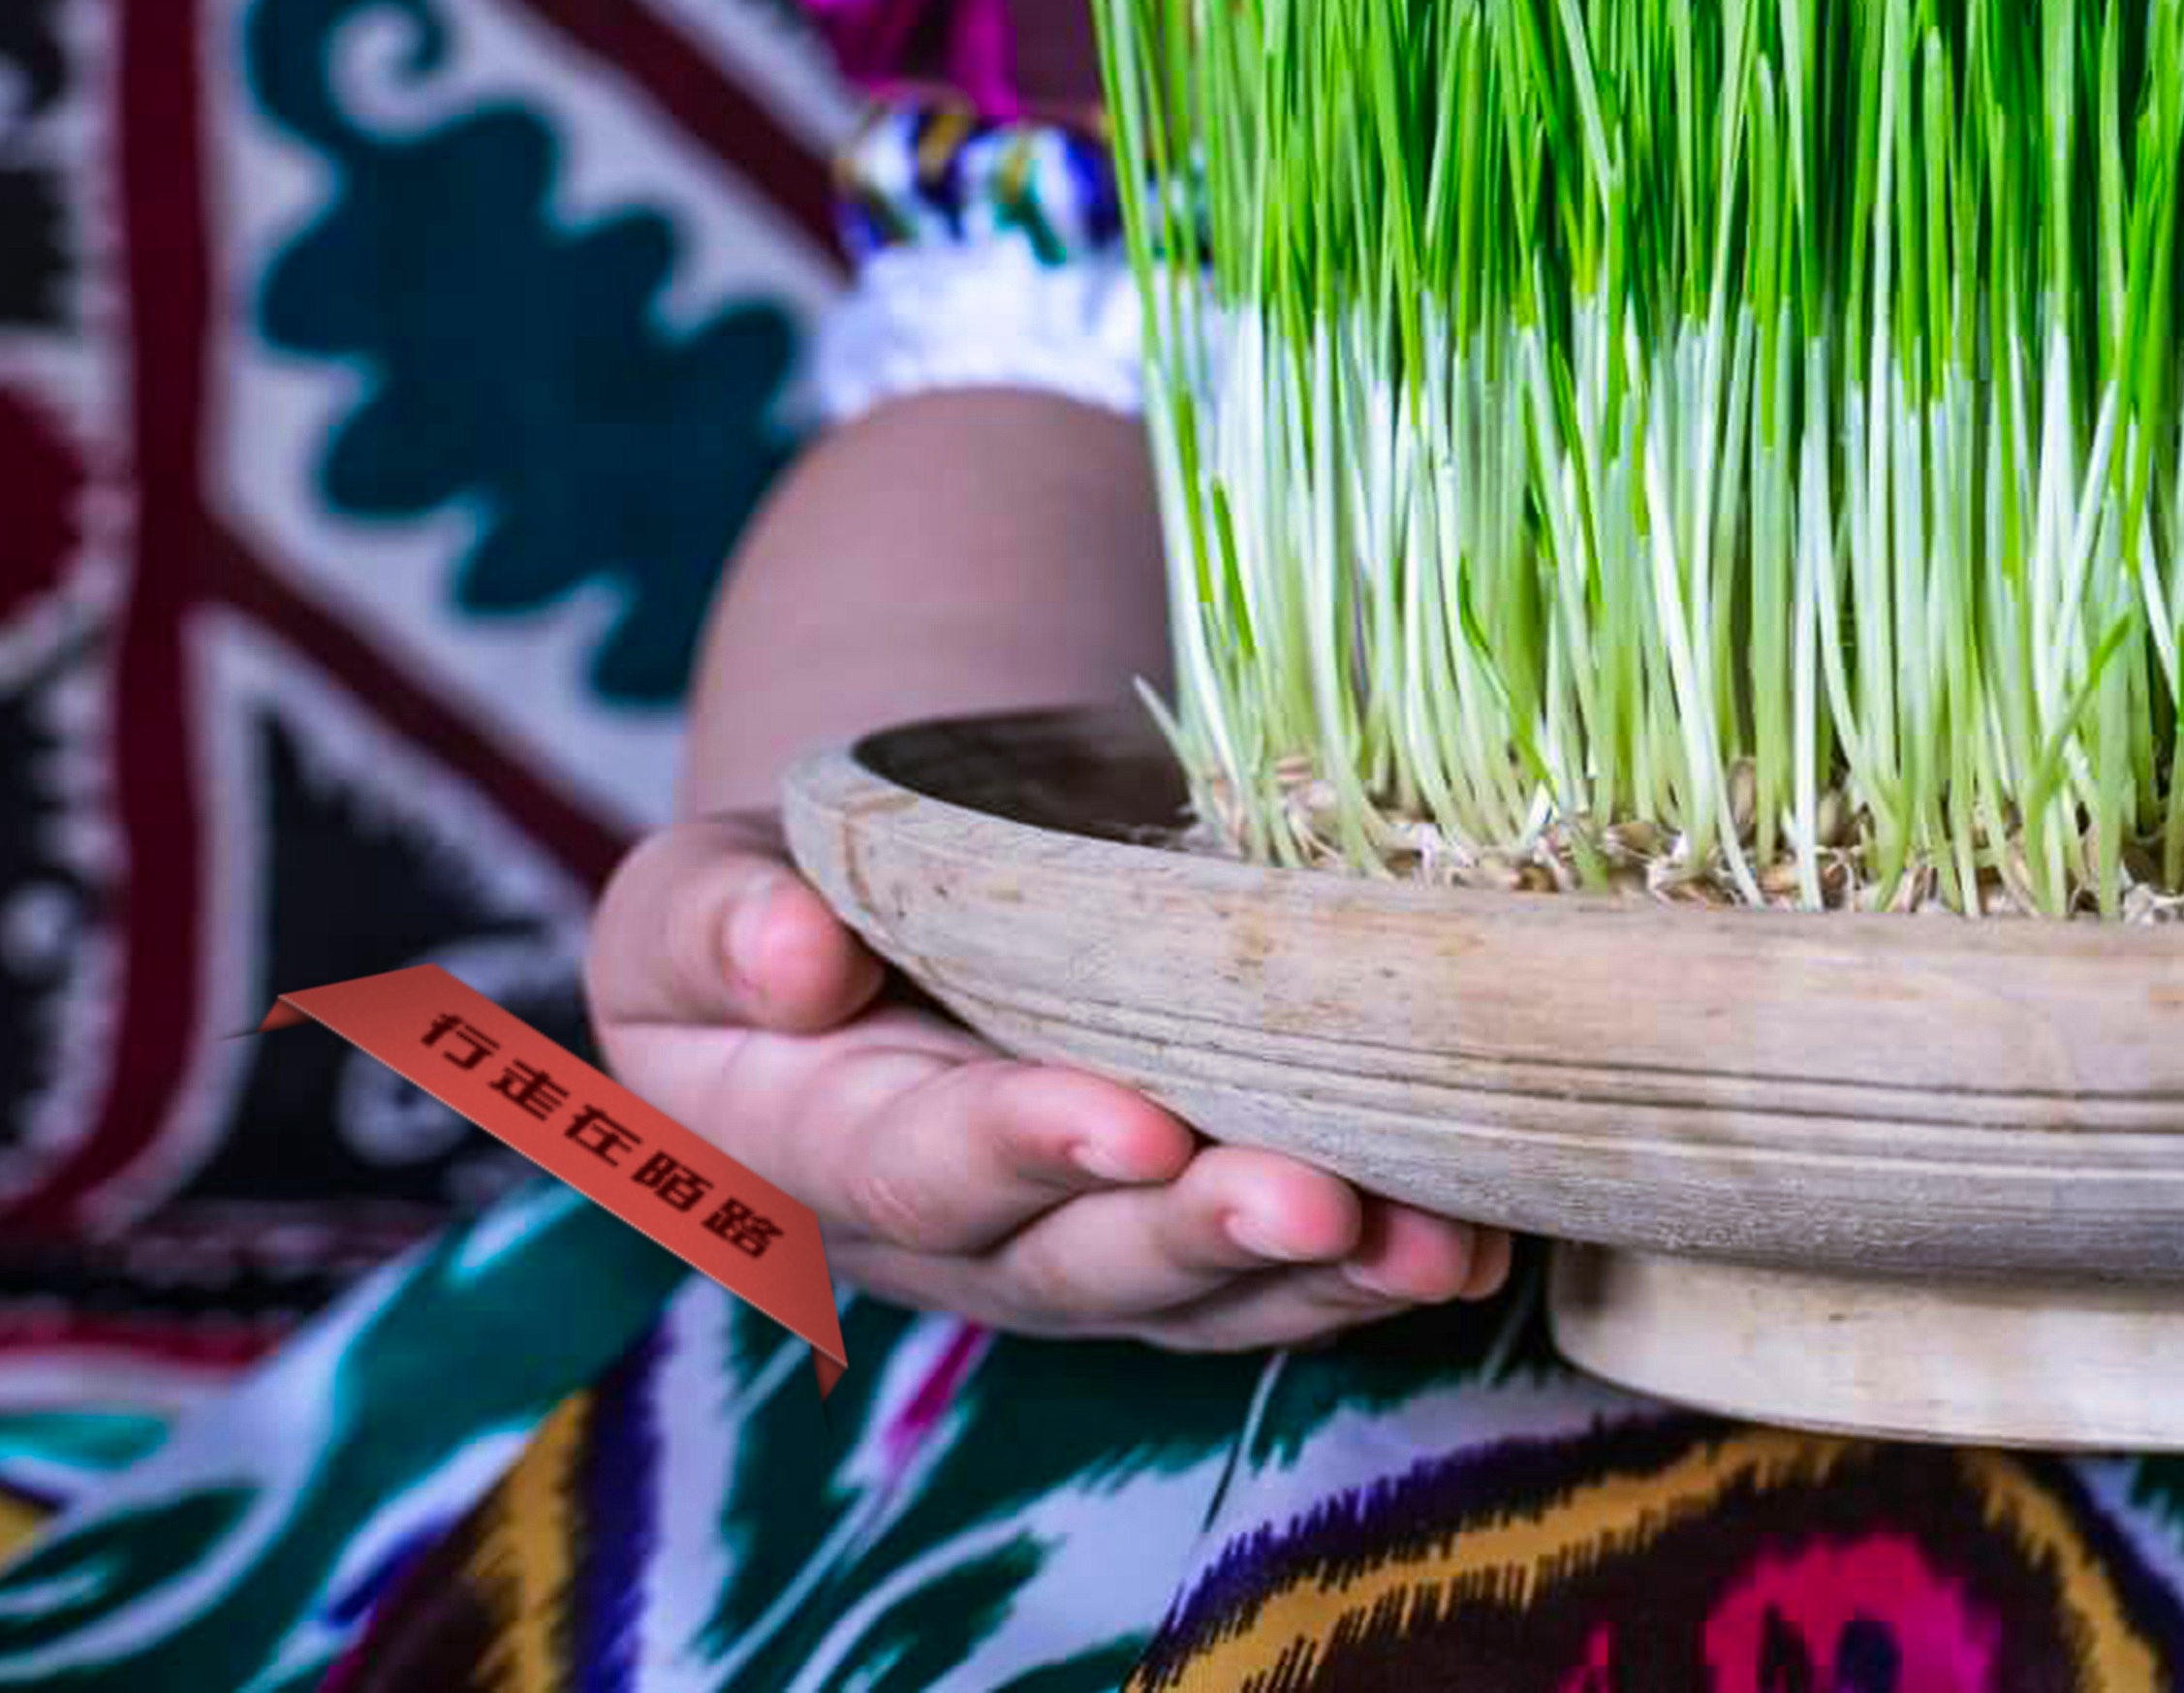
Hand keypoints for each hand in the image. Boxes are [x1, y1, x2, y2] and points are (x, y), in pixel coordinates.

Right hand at [590, 809, 1507, 1349]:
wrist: (884, 916)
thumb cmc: (783, 894)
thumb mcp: (702, 889)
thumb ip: (718, 925)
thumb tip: (792, 958)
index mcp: (812, 1154)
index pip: (920, 1168)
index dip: (1027, 1148)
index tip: (1130, 1120)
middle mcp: (962, 1238)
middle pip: (1087, 1261)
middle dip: (1207, 1233)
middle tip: (1316, 1199)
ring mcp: (1085, 1252)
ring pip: (1208, 1293)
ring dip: (1329, 1275)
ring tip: (1435, 1242)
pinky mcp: (1190, 1234)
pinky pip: (1287, 1278)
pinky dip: (1386, 1264)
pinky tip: (1482, 1237)